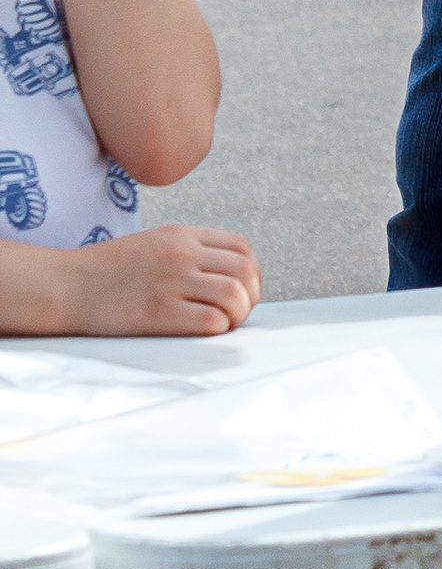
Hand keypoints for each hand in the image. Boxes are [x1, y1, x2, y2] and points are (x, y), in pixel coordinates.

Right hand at [63, 225, 261, 336]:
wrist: (64, 286)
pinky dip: (220, 329)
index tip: (240, 290)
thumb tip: (228, 275)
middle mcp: (181, 254)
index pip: (241, 248)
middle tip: (237, 312)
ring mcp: (171, 282)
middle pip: (245, 270)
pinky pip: (212, 321)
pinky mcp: (160, 313)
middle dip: (251, 295)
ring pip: (235, 295)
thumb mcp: (151, 244)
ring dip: (238, 314)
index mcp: (181, 236)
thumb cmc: (106, 272)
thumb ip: (188, 251)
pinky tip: (206, 332)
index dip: (250, 272)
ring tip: (224, 324)